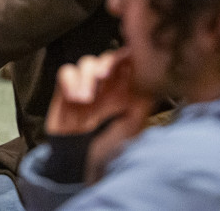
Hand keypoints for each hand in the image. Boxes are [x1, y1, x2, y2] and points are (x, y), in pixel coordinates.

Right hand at [46, 50, 153, 182]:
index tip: (128, 59)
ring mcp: (86, 87)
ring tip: (85, 99)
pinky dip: (70, 81)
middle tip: (103, 76)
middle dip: (107, 63)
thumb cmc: (109, 150)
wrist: (79, 162)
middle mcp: (107, 87)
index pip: (130, 65)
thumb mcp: (132, 127)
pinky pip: (67, 72)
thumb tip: (152, 79)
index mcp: (127, 93)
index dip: (129, 57)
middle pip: (108, 58)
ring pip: (87, 62)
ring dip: (87, 76)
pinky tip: (73, 98)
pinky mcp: (66, 90)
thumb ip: (141, 102)